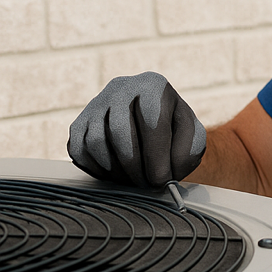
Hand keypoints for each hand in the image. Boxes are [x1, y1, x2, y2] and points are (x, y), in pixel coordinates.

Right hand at [67, 72, 205, 188]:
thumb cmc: (173, 129)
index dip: (156, 156)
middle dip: (134, 166)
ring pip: (96, 142)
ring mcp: (96, 104)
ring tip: (133, 180)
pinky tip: (116, 174)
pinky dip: (96, 169)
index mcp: (153, 86)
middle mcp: (121, 88)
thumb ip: (187, 151)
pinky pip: (79, 150)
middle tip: (145, 184)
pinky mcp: (79, 122)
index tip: (161, 180)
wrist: (148, 121)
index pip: (152, 122)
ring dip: (115, 170)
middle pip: (120, 131)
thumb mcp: (192, 135)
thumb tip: (167, 172)